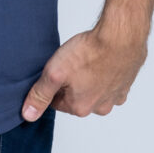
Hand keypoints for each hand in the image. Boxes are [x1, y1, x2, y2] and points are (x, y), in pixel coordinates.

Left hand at [21, 25, 148, 120]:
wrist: (121, 37)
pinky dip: (105, 75)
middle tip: (72, 63)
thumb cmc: (90, 52)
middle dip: (71, 83)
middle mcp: (99, 108)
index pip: (56, 102)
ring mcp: (115, 97)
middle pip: (76, 98)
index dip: (53, 84)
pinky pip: (109, 84)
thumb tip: (28, 115)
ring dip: (89, 79)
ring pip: (93, 91)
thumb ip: (40, 95)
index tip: (57, 70)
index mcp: (80, 107)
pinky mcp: (125, 85)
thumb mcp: (55, 72)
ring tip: (87, 60)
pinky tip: (102, 60)